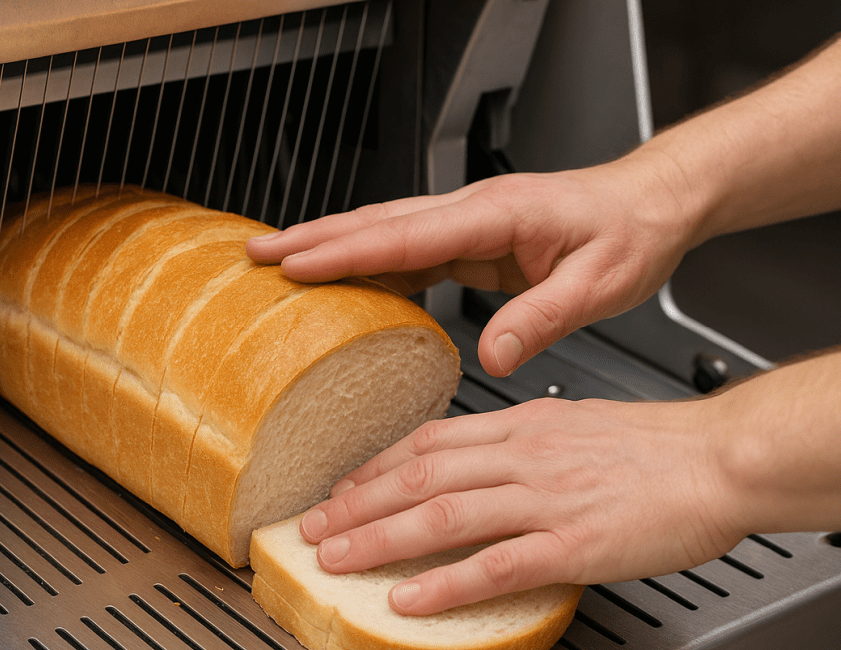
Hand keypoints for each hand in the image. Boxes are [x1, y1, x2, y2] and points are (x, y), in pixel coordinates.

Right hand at [246, 158, 700, 375]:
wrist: (650, 205)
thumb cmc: (629, 234)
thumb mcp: (599, 284)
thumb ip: (542, 316)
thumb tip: (495, 354)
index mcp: (496, 214)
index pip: (406, 233)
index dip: (347, 250)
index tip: (296, 262)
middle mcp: (473, 210)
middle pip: (378, 223)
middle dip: (314, 238)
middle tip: (259, 253)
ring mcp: (468, 221)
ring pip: (385, 230)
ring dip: (332, 244)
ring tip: (281, 261)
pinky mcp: (472, 237)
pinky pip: (408, 248)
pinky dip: (368, 260)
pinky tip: (347, 279)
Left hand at [296, 397, 746, 614]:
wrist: (717, 458)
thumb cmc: (655, 444)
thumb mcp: (572, 423)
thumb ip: (520, 441)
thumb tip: (480, 459)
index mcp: (520, 427)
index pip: (428, 441)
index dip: (377, 466)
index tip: (343, 485)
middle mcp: (521, 457)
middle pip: (419, 476)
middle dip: (357, 503)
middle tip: (313, 525)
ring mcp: (544, 498)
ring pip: (443, 516)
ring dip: (381, 538)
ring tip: (335, 557)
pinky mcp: (573, 543)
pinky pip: (496, 563)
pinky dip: (447, 583)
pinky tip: (411, 598)